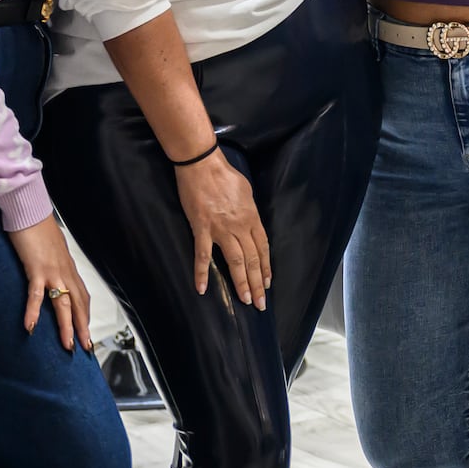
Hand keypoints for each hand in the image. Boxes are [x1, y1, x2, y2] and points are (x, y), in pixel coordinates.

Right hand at [8, 214, 98, 351]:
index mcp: (68, 268)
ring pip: (63, 304)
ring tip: (68, 346)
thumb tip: (52, 272)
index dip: (85, 315)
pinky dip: (33, 312)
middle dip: (82, 327)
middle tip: (85, 348)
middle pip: (78, 304)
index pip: (82, 296)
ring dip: (66, 326)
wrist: (30, 210)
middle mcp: (65, 272)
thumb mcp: (52, 249)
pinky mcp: (36, 269)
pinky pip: (36, 294)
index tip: (87, 332)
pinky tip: (30, 328)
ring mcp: (52, 271)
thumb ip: (54, 263)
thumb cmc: (39, 228)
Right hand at [176, 148, 270, 312]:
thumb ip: (249, 210)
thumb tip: (250, 223)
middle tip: (261, 303)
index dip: (266, 267)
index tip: (267, 283)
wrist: (202, 165)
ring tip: (245, 300)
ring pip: (235, 261)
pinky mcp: (201, 229)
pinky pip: (202, 255)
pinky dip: (201, 273)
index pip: (262, 248)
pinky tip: (201, 289)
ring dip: (241, 282)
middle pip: (252, 259)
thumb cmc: (224, 174)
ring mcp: (221, 229)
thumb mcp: (246, 191)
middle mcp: (239, 226)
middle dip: (258, 282)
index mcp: (251, 217)